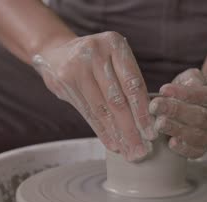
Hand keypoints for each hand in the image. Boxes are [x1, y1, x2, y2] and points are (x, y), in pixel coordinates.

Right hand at [32, 32, 156, 161]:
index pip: (133, 84)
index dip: (143, 111)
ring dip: (117, 134)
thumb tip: (149, 121)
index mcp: (115, 44)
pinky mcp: (64, 81)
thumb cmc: (95, 61)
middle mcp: (96, 52)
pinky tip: (113, 144)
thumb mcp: (113, 60)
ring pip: (102, 109)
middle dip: (131, 128)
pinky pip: (88, 112)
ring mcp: (77, 66)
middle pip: (117, 99)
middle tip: (141, 151)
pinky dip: (102, 131)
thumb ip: (129, 82)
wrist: (55, 52)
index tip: (152, 133)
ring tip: (129, 151)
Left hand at [149, 69, 206, 157]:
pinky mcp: (204, 148)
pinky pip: (196, 151)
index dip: (185, 94)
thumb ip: (188, 80)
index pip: (206, 95)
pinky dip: (183, 149)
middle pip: (201, 116)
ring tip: (158, 124)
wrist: (198, 106)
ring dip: (176, 129)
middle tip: (155, 106)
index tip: (163, 90)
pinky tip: (170, 143)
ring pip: (198, 135)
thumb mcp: (191, 78)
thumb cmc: (191, 89)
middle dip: (176, 111)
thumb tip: (183, 87)